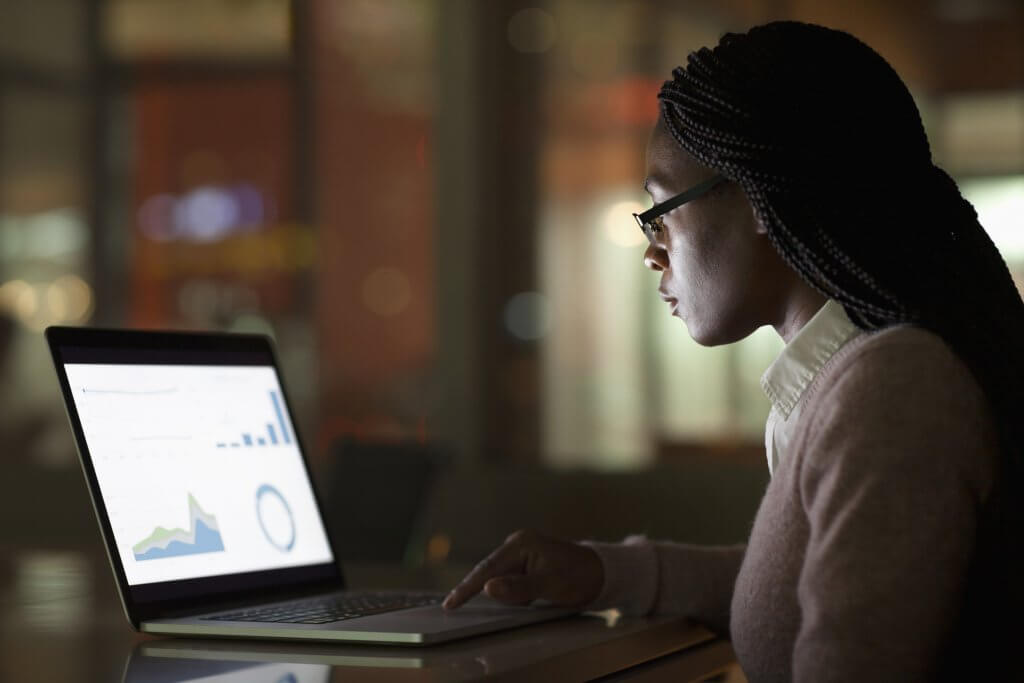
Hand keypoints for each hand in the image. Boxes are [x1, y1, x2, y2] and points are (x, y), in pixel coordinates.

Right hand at [442, 529, 603, 609]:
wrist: (602, 572)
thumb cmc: (579, 576)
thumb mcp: (550, 585)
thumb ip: (519, 588)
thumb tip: (489, 588)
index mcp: (521, 544)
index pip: (487, 569)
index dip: (467, 588)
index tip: (450, 604)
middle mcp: (518, 544)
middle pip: (489, 572)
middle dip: (479, 590)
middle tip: (458, 605)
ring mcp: (522, 552)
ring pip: (499, 577)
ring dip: (502, 592)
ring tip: (515, 598)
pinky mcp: (527, 562)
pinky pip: (509, 578)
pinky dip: (510, 591)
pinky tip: (520, 598)